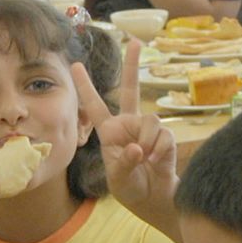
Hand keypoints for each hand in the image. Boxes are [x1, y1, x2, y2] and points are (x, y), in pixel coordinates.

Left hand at [72, 40, 178, 218]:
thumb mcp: (118, 179)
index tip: (76, 65)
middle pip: (130, 89)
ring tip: (146, 159)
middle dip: (132, 65)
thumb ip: (125, 163)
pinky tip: (156, 161)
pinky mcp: (165, 137)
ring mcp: (148, 129)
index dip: (86, 86)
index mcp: (110, 132)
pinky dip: (159, 149)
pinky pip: (163, 135)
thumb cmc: (130, 189)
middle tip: (136, 42)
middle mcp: (129, 125)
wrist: (153, 200)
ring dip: (147, 141)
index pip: (95, 106)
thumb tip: (137, 149)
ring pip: (151, 120)